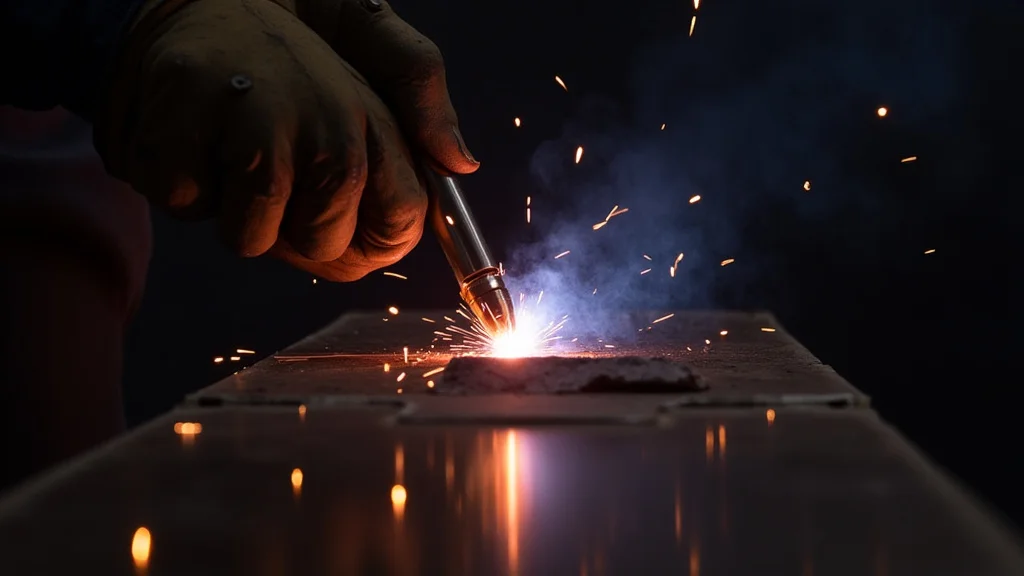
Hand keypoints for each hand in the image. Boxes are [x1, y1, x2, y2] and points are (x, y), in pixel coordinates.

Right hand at [96, 0, 478, 280]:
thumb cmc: (279, 34)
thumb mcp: (364, 38)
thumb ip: (421, 94)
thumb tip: (461, 160)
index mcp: (370, 115)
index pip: (400, 221)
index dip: (369, 232)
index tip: (339, 210)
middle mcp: (323, 129)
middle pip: (324, 247)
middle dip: (295, 224)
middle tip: (274, 158)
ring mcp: (251, 136)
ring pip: (252, 240)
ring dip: (235, 207)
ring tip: (232, 142)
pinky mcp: (176, 140)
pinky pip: (188, 207)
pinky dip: (183, 183)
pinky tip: (194, 134)